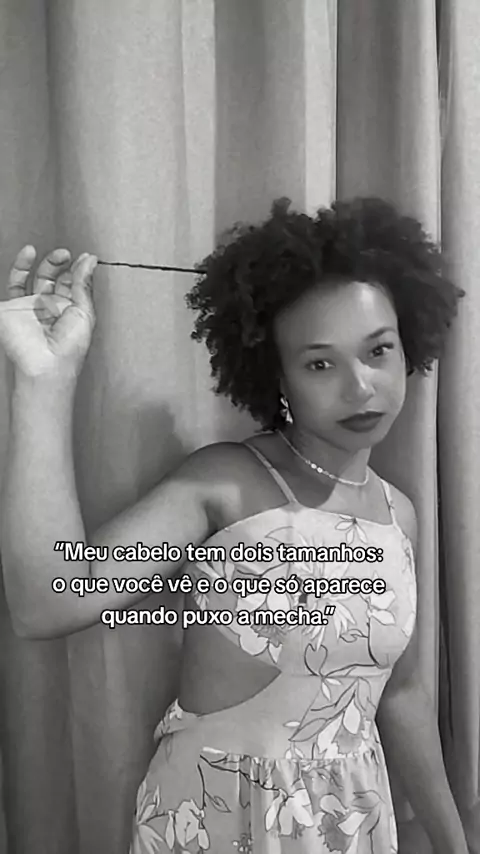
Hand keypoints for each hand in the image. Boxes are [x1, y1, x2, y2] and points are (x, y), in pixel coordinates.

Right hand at [0, 246, 96, 379]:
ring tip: (55, 254)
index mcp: (70, 311)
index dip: (80, 269)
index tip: (86, 258)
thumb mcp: (85, 313)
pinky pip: (14, 283)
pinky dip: (20, 266)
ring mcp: (32, 307)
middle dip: (62, 264)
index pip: (75, 284)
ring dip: (45, 263)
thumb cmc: (68, 350)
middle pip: (56, 279)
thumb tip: (89, 261)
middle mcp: (51, 308)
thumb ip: (84, 285)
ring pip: (36, 277)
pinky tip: (29, 252)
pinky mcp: (13, 308)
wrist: (45, 365)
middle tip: (67, 255)